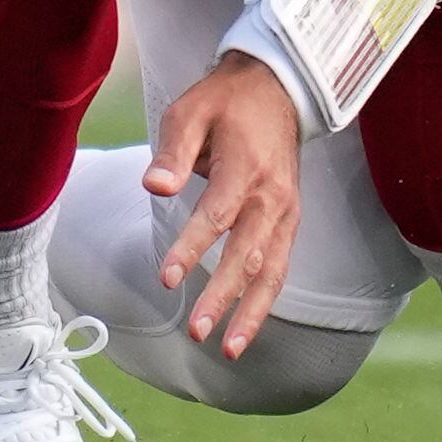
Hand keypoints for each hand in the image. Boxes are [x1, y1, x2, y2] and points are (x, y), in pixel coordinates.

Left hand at [146, 52, 303, 354]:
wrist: (277, 91)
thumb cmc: (223, 103)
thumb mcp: (189, 112)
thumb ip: (172, 152)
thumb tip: (154, 186)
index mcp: (245, 167)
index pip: (217, 215)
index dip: (193, 249)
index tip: (167, 278)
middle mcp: (271, 197)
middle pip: (247, 255)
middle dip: (222, 297)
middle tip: (196, 331)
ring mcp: (285, 213)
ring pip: (271, 272)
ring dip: (250, 313)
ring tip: (227, 349)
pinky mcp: (288, 223)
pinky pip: (279, 268)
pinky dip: (264, 302)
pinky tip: (244, 330)